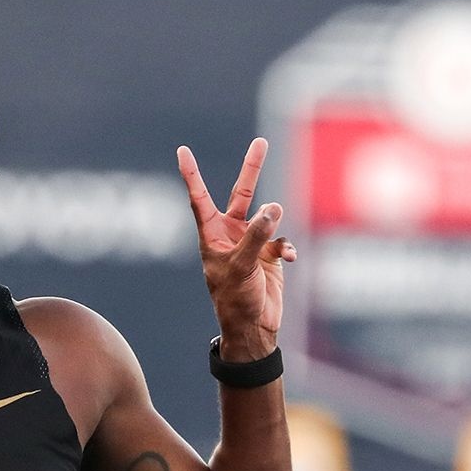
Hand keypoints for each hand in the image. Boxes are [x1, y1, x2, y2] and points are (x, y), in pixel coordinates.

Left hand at [177, 139, 295, 359]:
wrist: (253, 329)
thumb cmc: (235, 300)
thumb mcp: (242, 266)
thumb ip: (257, 236)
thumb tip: (273, 208)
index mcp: (212, 235)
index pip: (200, 198)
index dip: (192, 174)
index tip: (182, 150)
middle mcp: (231, 235)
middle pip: (242, 194)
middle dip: (252, 169)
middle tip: (261, 142)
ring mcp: (252, 244)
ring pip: (268, 218)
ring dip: (274, 224)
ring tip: (276, 238)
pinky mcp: (270, 255)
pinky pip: (282, 241)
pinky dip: (287, 247)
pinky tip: (289, 258)